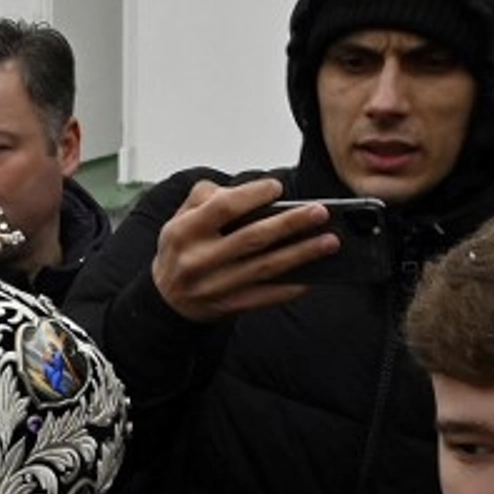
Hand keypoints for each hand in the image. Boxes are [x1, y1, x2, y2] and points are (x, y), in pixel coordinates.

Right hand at [151, 177, 335, 321]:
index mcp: (183, 232)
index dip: (253, 195)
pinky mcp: (228, 305)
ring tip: (328, 241)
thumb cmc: (181, 250)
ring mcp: (213, 286)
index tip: (277, 188)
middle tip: (319, 212)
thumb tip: (245, 190)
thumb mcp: (179, 218)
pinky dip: (291, 288)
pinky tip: (312, 277)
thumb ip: (205, 197)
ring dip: (301, 253)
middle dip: (291, 223)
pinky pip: (265, 296)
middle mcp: (197, 260)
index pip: (223, 208)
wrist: (165, 298)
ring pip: (265, 267)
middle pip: (252, 237)